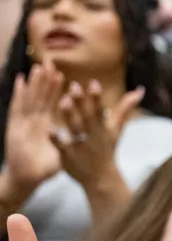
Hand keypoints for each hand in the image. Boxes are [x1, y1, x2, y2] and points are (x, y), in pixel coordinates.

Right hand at [4, 61, 64, 198]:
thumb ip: (74, 141)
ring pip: (30, 98)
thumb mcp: (65, 153)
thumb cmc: (46, 168)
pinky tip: (21, 81)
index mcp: (47, 125)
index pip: (53, 103)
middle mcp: (35, 121)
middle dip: (44, 79)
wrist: (28, 180)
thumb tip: (88, 137)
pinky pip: (18, 107)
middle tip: (49, 61)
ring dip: (34, 83)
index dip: (57, 89)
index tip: (62, 73)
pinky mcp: (15, 126)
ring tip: (38, 67)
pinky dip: (19, 94)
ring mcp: (25, 122)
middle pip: (41, 96)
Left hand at [52, 80, 143, 192]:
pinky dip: (56, 138)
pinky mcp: (69, 156)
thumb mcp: (116, 130)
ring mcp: (81, 146)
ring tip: (63, 101)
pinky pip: (62, 146)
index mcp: (103, 128)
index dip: (96, 97)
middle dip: (82, 102)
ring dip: (70, 116)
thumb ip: (125, 109)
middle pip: (88, 117)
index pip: (100, 111)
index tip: (92, 83)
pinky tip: (49, 128)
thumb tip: (139, 90)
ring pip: (75, 129)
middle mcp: (93, 136)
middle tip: (74, 86)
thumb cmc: (106, 150)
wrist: (101, 179)